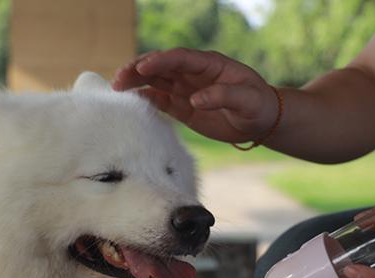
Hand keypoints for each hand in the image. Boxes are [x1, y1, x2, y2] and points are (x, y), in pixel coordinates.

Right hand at [112, 48, 279, 143]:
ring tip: (116, 87)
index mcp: (209, 64)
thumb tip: (195, 100)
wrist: (259, 121)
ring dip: (136, 81)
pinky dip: (144, 99)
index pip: (180, 58)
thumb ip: (223, 96)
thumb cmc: (257, 105)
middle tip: (118, 77)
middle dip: (139, 69)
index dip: (160, 61)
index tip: (143, 67)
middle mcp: (193, 73)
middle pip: (161, 66)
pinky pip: (159, 99)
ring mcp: (185, 89)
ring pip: (155, 80)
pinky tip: (130, 101)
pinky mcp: (181, 106)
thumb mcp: (247, 100)